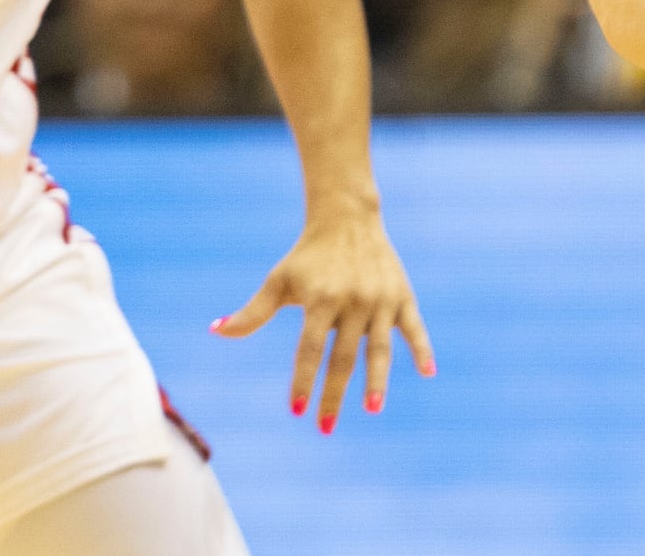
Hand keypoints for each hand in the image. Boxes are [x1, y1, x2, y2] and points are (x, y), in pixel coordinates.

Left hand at [211, 203, 434, 432]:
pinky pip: (415, 327)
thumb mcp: (279, 281)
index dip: (303, 380)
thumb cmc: (307, 255)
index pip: (310, 349)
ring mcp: (380, 300)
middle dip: (333, 394)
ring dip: (378, 381)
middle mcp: (353, 301)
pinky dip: (423, 349)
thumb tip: (216, 330)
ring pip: (380, 348)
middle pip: (343, 357)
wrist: (347, 218)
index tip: (296, 410)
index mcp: (321, 299)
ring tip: (372, 409)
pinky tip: (428, 373)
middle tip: (324, 427)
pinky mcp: (403, 296)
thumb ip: (252, 312)